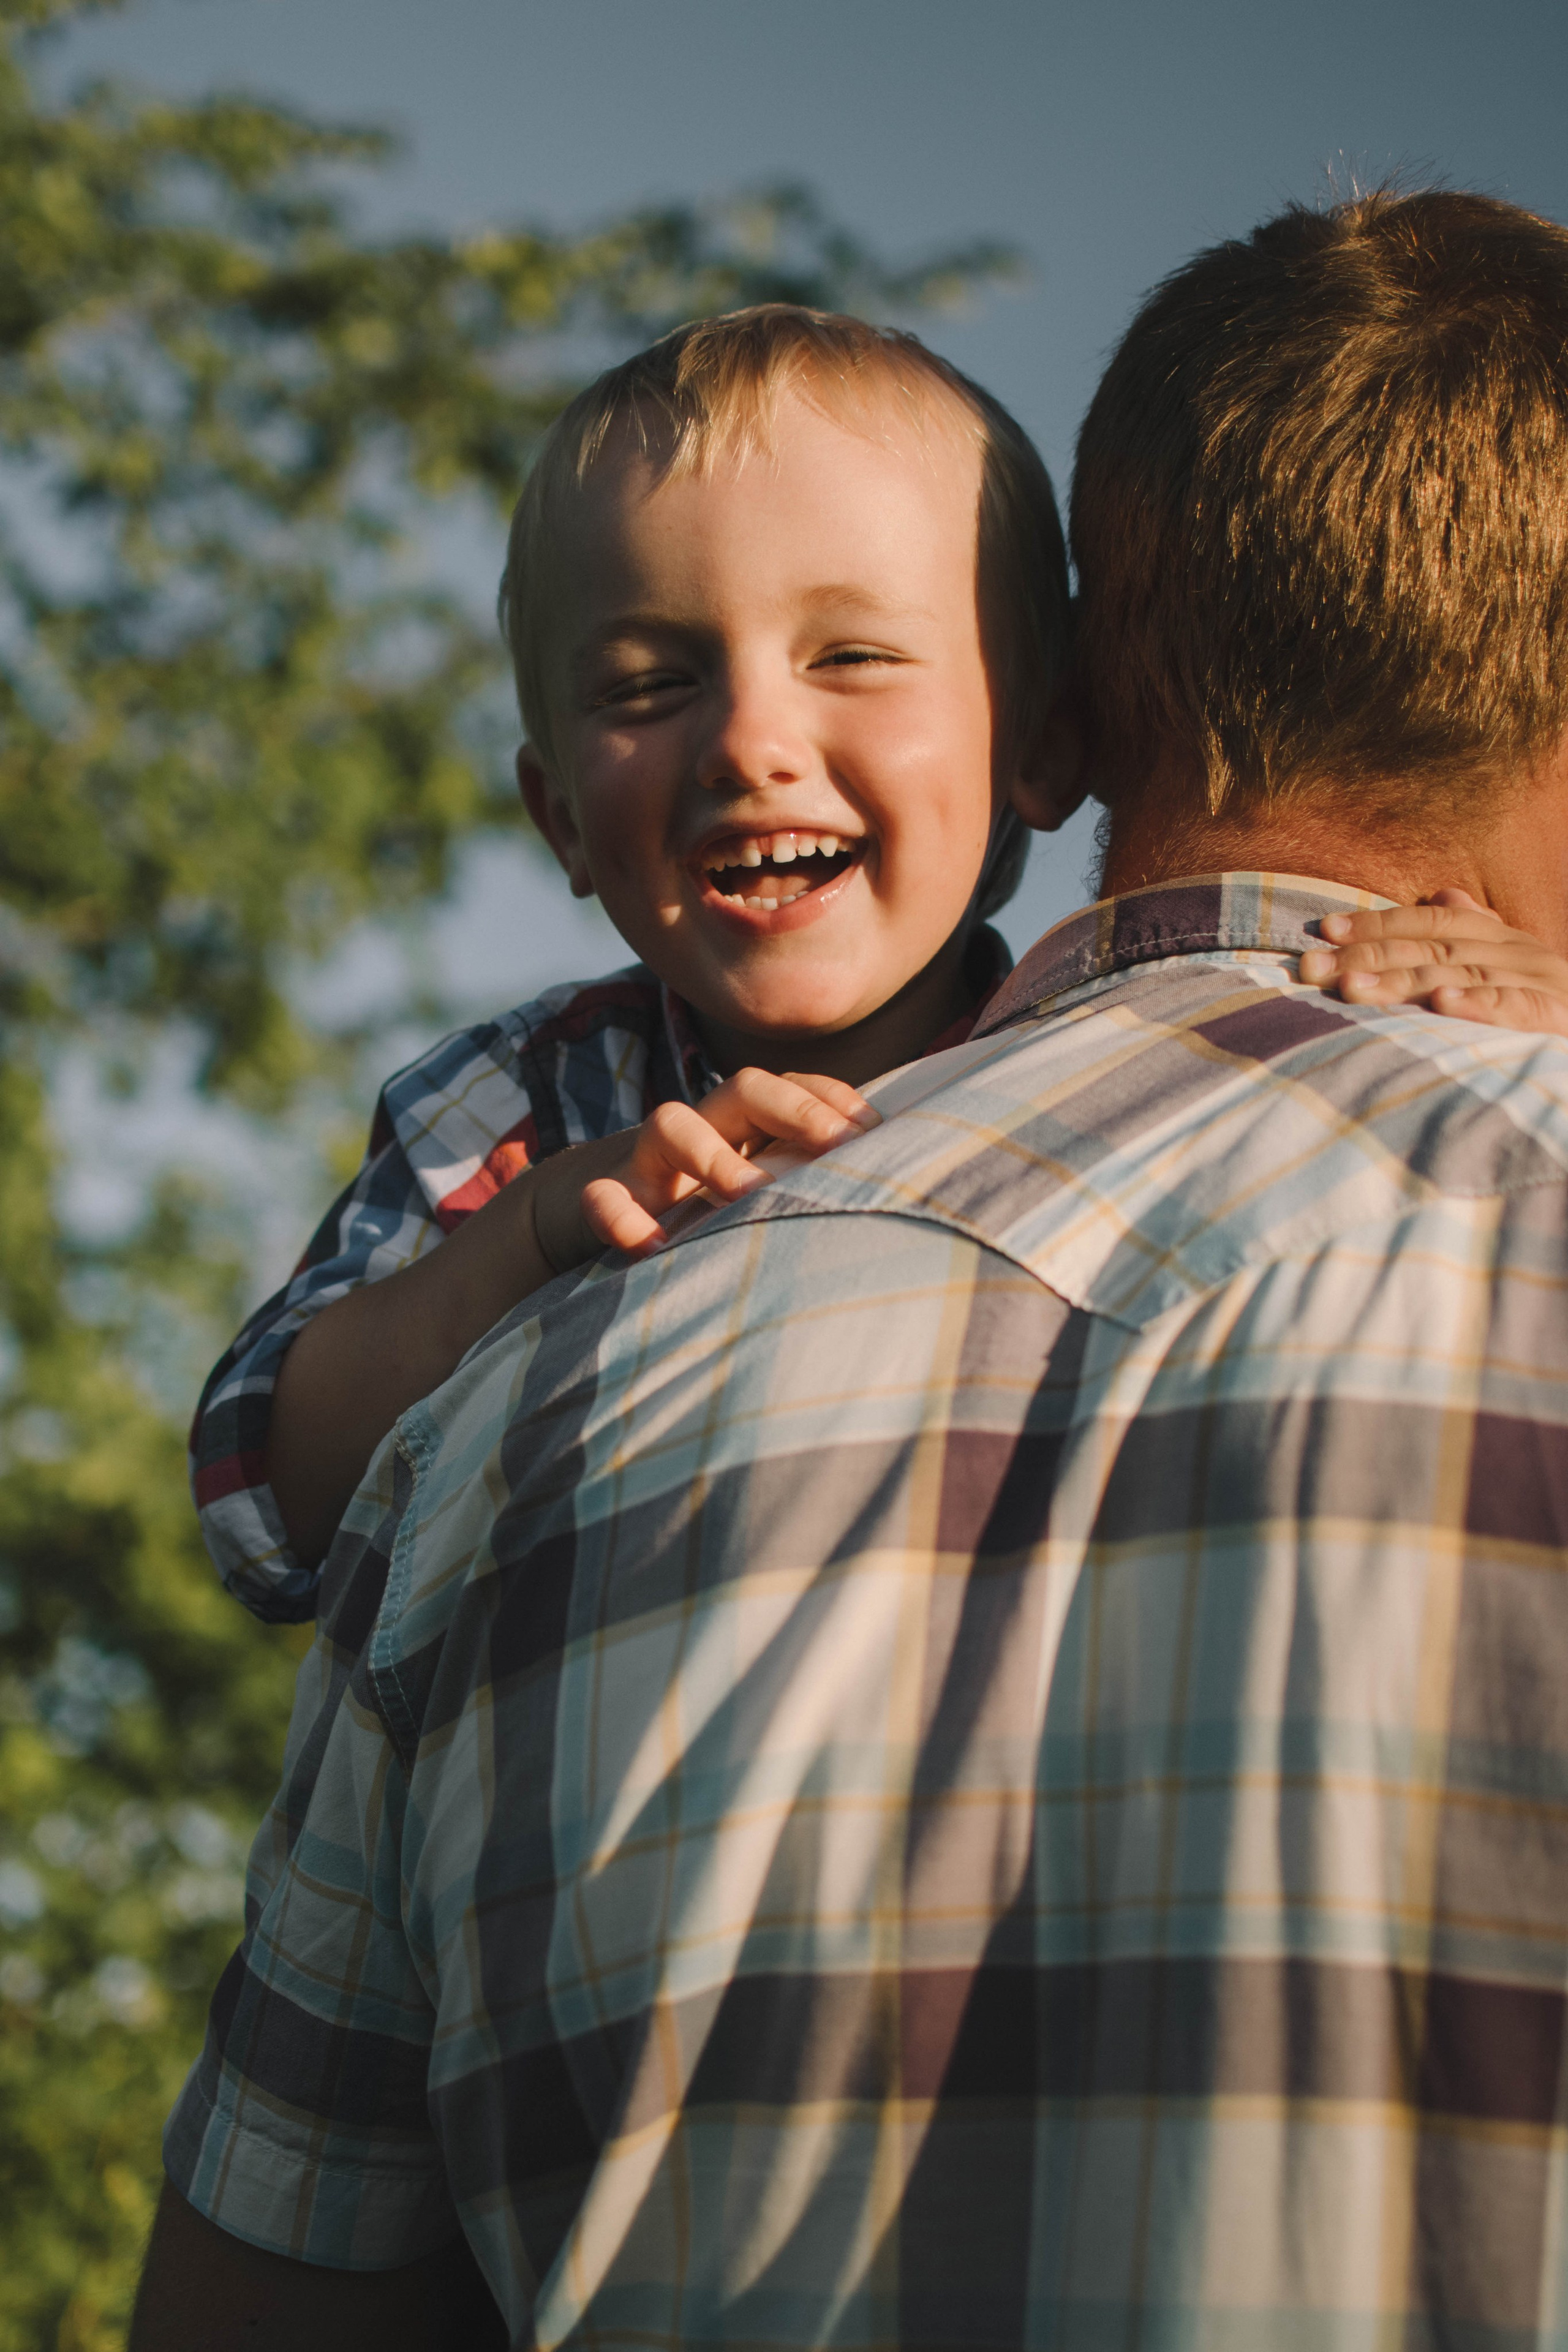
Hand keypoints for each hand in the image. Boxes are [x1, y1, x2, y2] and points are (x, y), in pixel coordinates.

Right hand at [570, 1069, 878, 1258]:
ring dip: (712, 1155)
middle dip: (792, 1111)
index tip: (873, 1132)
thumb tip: (902, 1188)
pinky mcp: (613, 1200)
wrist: (620, 1224)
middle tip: (834, 1148)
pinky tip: (652, 1247)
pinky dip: (621, 1216)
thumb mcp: (772, 1190)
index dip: (833, 1100)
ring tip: (747, 1195)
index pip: (795, 1086)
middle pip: (744, 1088)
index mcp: (749, 1123)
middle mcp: (705, 1129)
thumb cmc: (717, 1213)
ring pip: (670, 1123)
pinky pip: (604, 1196)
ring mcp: (654, 1162)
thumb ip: (819, 1182)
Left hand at [1297, 888, 1567, 1037]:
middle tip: (1312, 967)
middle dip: (1367, 955)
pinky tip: (1441, 1005)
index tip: (1324, 931)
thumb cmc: (1554, 1006)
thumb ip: (1477, 930)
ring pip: (1458, 977)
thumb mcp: (1514, 965)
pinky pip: (1514, 1009)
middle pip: (1431, 948)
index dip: (1376, 924)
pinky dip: (1477, 1006)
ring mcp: (1538, 983)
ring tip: (1351, 987)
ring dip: (1402, 983)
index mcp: (1502, 939)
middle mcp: (1516, 953)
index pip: (1430, 922)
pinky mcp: (1556, 1018)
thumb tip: (1444, 894)